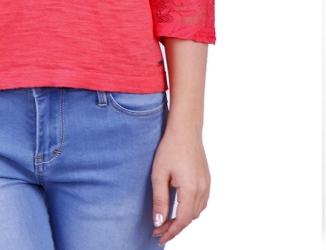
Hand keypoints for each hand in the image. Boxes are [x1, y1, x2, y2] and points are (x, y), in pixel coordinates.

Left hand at [150, 125, 209, 244]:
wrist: (185, 129)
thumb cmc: (170, 147)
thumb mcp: (159, 174)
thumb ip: (159, 200)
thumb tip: (159, 221)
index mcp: (191, 190)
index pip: (182, 220)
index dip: (170, 231)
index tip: (158, 237)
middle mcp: (202, 189)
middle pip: (190, 218)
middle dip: (175, 227)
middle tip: (159, 229)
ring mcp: (206, 184)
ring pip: (197, 211)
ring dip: (183, 219)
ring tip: (167, 221)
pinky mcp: (206, 179)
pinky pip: (201, 201)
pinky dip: (190, 209)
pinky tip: (180, 207)